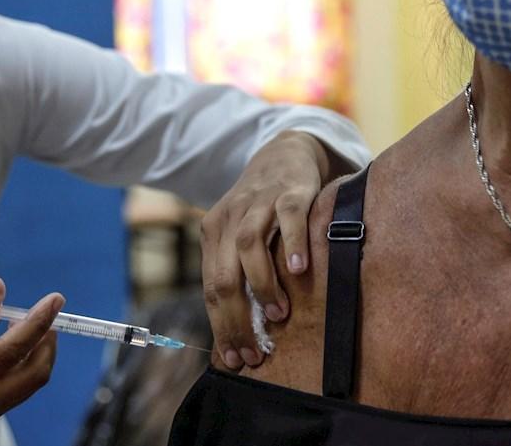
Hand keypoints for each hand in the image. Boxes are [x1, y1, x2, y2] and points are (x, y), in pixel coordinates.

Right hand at [0, 279, 62, 445]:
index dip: (38, 323)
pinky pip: (14, 395)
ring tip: (25, 330)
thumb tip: (0, 291)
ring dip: (37, 356)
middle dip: (48, 343)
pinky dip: (22, 370)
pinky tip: (11, 351)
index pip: (9, 351)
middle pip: (31, 377)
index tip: (55, 300)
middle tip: (45, 316)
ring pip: (27, 388)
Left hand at [202, 130, 341, 370]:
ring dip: (262, 284)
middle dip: (237, 318)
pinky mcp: (291, 191)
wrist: (283, 152)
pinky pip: (288, 218)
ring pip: (248, 246)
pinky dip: (292, 244)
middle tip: (255, 350)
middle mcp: (230, 217)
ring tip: (278, 313)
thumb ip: (237, 271)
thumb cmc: (262, 208)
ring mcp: (259, 202)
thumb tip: (240, 328)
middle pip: (224, 274)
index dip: (221, 326)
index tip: (235, 358)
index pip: (211, 288)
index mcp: (213, 232)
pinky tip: (299, 270)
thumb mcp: (240, 235)